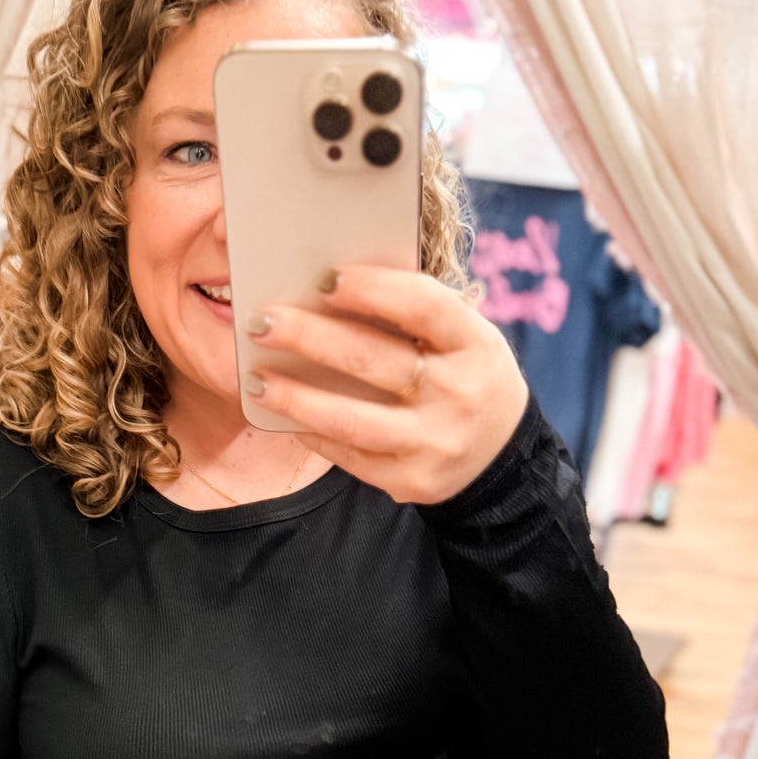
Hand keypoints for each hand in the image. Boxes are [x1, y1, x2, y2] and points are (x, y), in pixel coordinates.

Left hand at [247, 266, 528, 504]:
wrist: (500, 458)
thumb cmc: (466, 377)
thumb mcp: (464, 339)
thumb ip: (417, 317)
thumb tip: (331, 289)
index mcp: (475, 345)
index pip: (422, 306)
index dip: (372, 289)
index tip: (323, 278)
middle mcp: (459, 395)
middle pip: (372, 360)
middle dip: (309, 338)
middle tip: (262, 323)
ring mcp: (434, 443)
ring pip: (351, 418)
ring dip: (295, 397)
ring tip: (257, 379)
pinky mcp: (410, 480)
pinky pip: (348, 454)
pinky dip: (311, 432)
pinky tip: (282, 415)